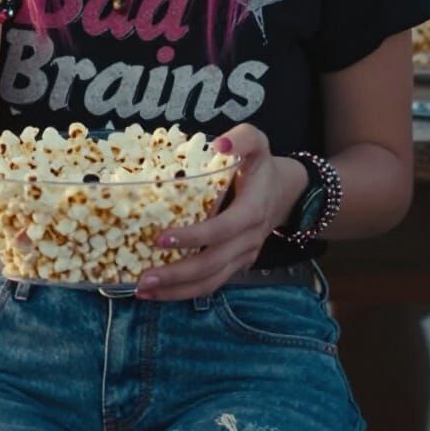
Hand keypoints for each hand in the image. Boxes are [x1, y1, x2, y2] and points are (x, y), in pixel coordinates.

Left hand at [136, 125, 303, 300]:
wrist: (285, 192)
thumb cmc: (261, 165)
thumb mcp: (257, 143)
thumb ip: (243, 138)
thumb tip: (220, 145)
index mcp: (251, 211)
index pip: (222, 230)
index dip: (194, 237)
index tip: (161, 238)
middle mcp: (248, 240)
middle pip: (212, 264)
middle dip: (177, 274)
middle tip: (144, 276)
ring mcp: (243, 256)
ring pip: (211, 282)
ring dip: (177, 290)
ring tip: (144, 291)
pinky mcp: (236, 265)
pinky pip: (212, 284)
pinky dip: (184, 292)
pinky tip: (158, 292)